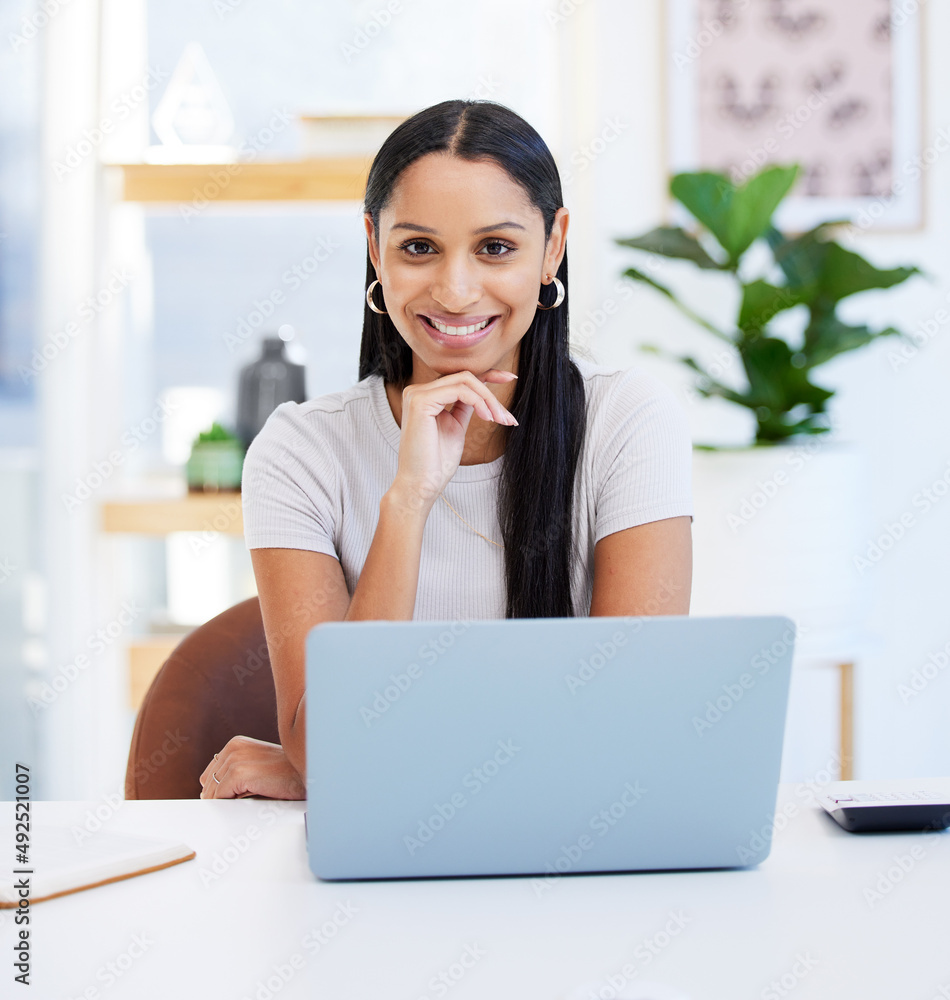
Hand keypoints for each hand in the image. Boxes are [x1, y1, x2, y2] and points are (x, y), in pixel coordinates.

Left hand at [199, 736, 305, 799]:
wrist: (308, 774)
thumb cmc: (287, 775)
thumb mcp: (257, 768)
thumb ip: (236, 774)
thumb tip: (213, 795)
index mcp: (237, 743)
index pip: (210, 773)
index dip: (217, 790)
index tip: (230, 800)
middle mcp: (234, 747)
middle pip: (208, 783)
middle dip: (219, 797)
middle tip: (240, 804)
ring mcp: (236, 758)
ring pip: (212, 791)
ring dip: (226, 801)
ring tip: (247, 801)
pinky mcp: (239, 772)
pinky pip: (219, 796)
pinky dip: (229, 804)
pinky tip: (248, 801)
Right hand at [391, 369, 517, 512]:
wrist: (422, 484)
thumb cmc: (436, 462)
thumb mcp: (455, 426)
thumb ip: (464, 406)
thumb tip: (482, 393)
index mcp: (424, 396)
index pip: (459, 378)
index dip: (487, 374)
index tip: (510, 377)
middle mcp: (417, 391)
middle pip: (465, 378)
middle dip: (492, 395)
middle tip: (509, 418)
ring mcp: (417, 394)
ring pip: (465, 381)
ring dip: (489, 400)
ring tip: (501, 420)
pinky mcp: (420, 401)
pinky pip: (460, 391)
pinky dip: (479, 402)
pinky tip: (488, 418)